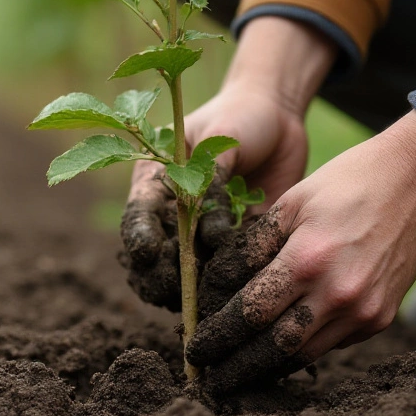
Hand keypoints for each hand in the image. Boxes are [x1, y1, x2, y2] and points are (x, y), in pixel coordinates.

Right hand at [120, 17, 335, 309]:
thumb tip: (210, 231)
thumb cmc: (238, 117)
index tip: (147, 253)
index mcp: (154, 183)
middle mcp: (171, 214)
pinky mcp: (230, 247)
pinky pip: (224, 274)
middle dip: (161, 276)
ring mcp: (199, 234)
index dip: (138, 238)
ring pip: (185, 274)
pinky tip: (232, 295)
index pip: (138, 217)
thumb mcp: (219, 138)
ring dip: (192, 290)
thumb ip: (212, 180)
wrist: (277, 116)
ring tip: (203, 299)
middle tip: (175, 285)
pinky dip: (226, 287)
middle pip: (153, 258)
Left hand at [186, 112, 415, 392]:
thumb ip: (251, 248)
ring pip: (303, 356)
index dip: (217, 336)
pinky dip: (300, 351)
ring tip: (235, 373)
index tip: (195, 349)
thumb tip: (214, 288)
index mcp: (307, 260)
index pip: (248, 314)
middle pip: (273, 349)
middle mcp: (337, 294)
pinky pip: (330, 345)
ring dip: (266, 368)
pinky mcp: (380, 318)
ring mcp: (363, 311)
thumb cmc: (347, 181)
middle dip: (235, 368)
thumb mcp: (291, 203)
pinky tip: (277, 351)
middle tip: (207, 379)